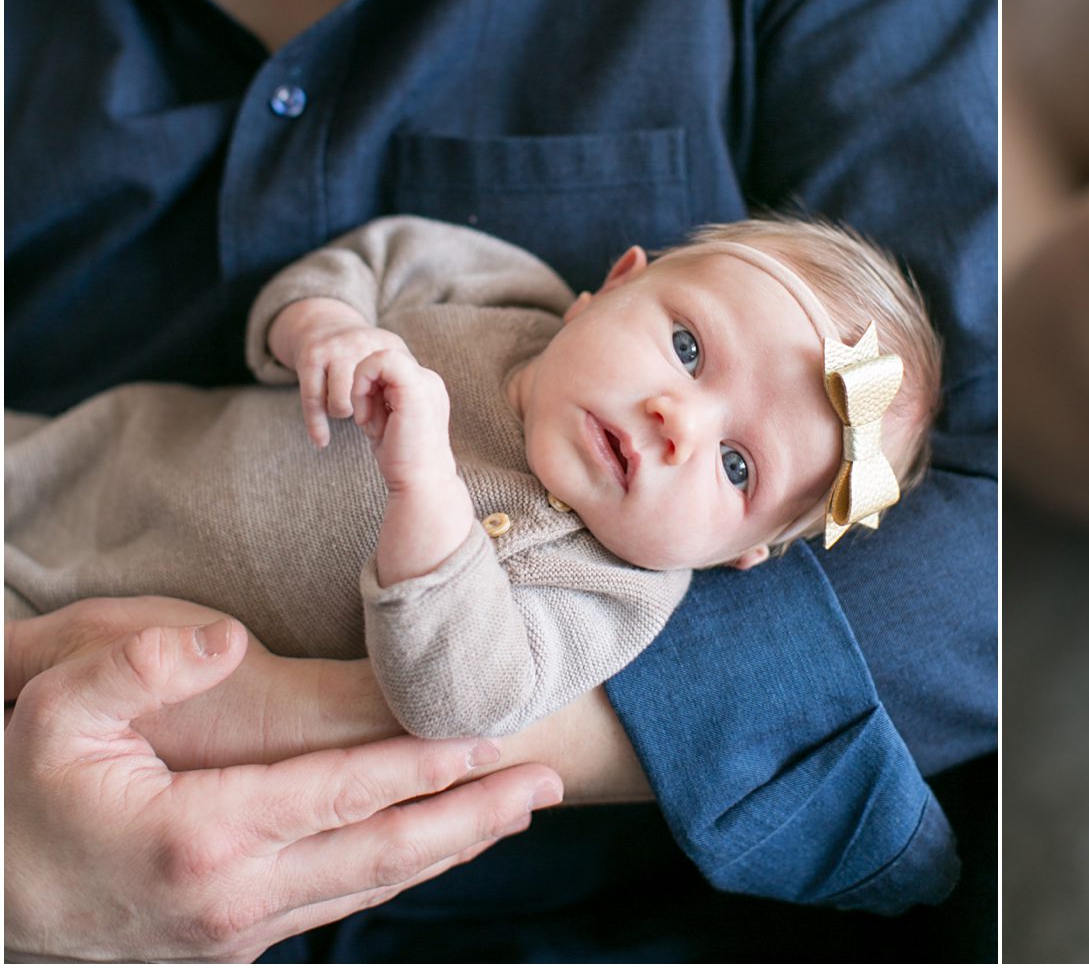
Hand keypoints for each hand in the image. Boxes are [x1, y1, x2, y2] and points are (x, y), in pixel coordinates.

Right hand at [4, 614, 561, 961]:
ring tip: (519, 808)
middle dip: (474, 816)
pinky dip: (397, 871)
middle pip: (384, 853)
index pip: (345, 794)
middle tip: (548, 781)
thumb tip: (221, 639)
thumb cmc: (19, 791)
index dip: (427, 765)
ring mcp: (236, 932)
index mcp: (200, 836)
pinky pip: (339, 903)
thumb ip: (140, 666)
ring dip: (450, 847)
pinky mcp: (233, 944)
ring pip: (370, 886)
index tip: (492, 737)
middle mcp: (232, 897)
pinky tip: (436, 844)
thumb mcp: (57, 711)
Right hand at [271, 298, 412, 447]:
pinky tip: (322, 442)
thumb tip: (424, 409)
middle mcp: (362, 343)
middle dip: (369, 413)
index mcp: (389, 344)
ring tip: (348, 410)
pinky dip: (317, 426)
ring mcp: (335, 349)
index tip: (394, 421)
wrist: (321, 323)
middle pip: (369, 396)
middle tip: (369, 416)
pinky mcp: (310, 358)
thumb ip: (405, 376)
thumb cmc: (361, 352)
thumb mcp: (389, 353)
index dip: (395, 408)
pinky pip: (313, 401)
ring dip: (343, 413)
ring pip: (341, 402)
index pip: (399, 384)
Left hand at [349, 348, 452, 485]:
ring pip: (379, 356)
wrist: (420, 480)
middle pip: (381, 360)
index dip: (368, 387)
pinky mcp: (415, 386)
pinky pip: (380, 361)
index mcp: (423, 388)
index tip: (368, 417)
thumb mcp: (386, 421)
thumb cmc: (402, 459)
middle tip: (366, 419)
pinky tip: (366, 415)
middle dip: (363, 387)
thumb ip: (379, 399)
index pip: (386, 368)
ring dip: (361, 387)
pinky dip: (362, 384)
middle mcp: (428, 380)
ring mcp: (425, 381)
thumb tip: (362, 385)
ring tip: (367, 419)